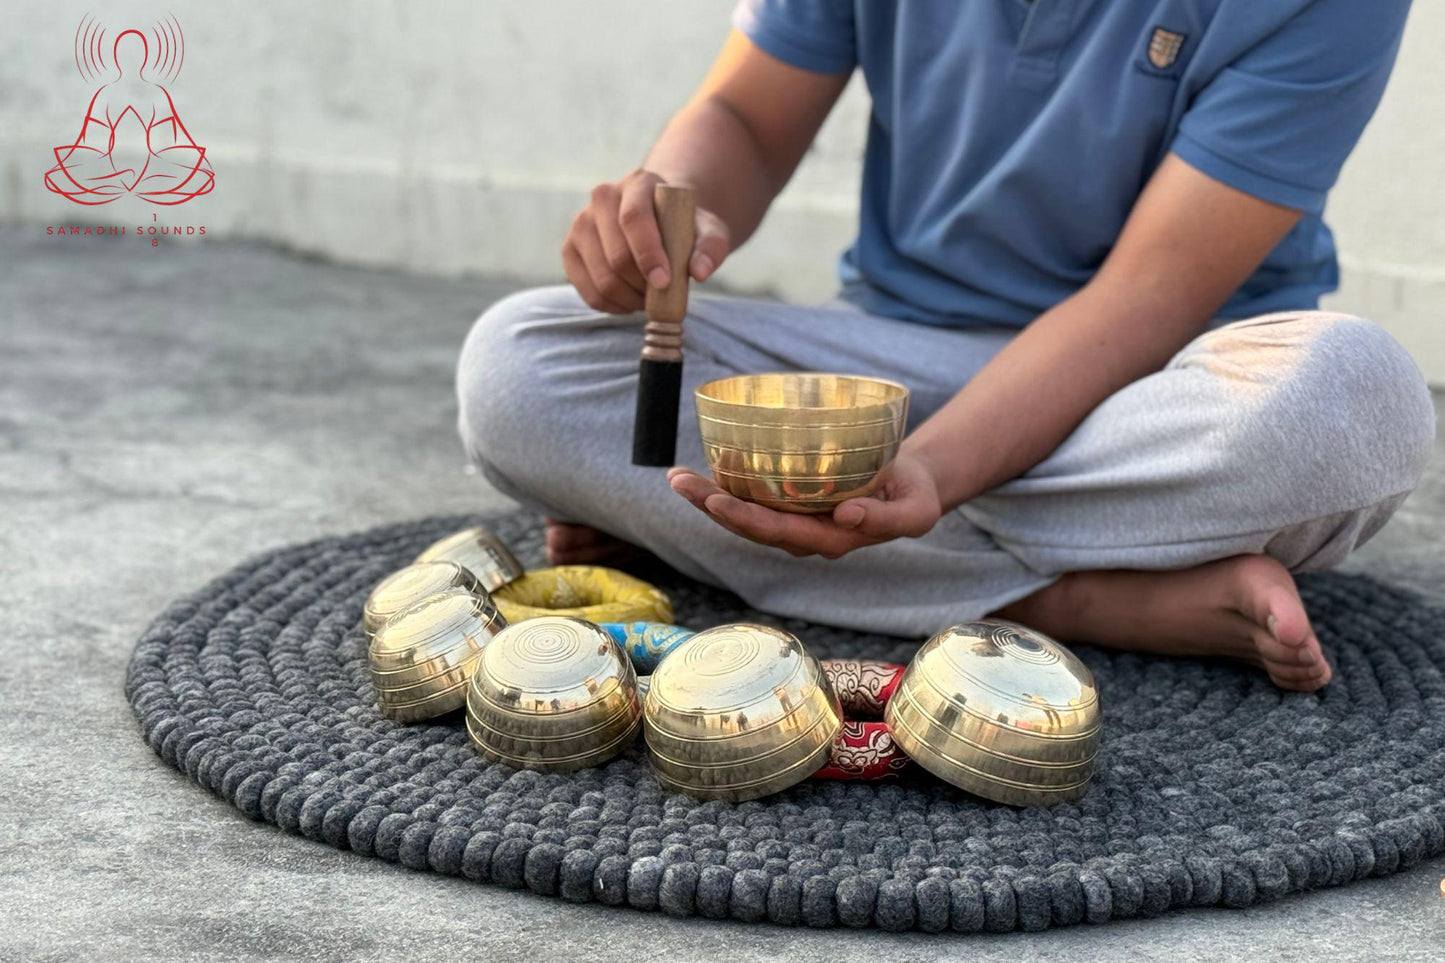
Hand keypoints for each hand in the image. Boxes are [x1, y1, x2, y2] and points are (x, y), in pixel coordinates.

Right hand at [562, 169, 731, 312]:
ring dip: (629, 298)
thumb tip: (699, 272)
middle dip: (642, 285)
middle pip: (616, 254)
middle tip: (663, 293)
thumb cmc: (683, 225)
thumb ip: (711, 247)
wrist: (658, 219)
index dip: (648, 254)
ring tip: (649, 297)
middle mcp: (603, 197)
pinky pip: (588, 291)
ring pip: (601, 277)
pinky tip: (629, 301)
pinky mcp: (570, 249)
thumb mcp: (708, 230)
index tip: (664, 282)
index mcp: (638, 183)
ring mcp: (581, 223)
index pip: (634, 218)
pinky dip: (612, 305)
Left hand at [667, 450, 943, 557]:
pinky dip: (727, 482)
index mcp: (832, 540)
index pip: (781, 534)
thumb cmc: (914, 495)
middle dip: (713, 506)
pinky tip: (703, 466)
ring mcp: (797, 519)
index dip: (747, 520)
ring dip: (709, 497)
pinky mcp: (794, 500)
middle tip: (680, 482)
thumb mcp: (916, 511)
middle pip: (751, 526)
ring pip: (746, 513)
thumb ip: (886, 519)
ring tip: (676, 477)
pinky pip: (755, 495)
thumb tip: (844, 517)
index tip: (719, 502)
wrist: (912, 484)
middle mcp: (806, 535)